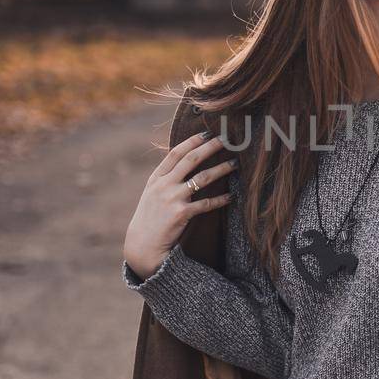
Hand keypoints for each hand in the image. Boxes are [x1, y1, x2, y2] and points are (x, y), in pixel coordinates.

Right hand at [123, 131, 237, 280]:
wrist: (143, 246)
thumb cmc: (150, 219)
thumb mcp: (152, 194)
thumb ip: (166, 179)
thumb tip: (183, 163)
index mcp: (156, 178)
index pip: (176, 153)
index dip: (192, 141)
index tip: (207, 133)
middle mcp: (164, 185)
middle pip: (191, 160)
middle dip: (210, 147)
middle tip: (227, 140)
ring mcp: (172, 199)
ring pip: (202, 178)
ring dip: (221, 169)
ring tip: (234, 164)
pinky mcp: (181, 214)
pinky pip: (206, 203)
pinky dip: (221, 199)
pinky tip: (231, 197)